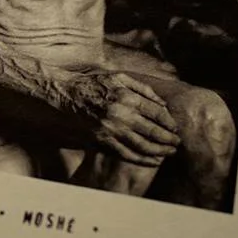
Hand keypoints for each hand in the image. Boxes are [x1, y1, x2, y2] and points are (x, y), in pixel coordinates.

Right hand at [64, 72, 180, 166]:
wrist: (61, 96)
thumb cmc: (90, 84)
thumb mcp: (117, 77)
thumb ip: (142, 88)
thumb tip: (163, 103)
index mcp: (127, 97)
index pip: (157, 113)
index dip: (170, 123)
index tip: (176, 129)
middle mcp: (121, 115)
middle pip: (153, 132)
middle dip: (168, 140)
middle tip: (177, 143)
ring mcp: (111, 131)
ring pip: (142, 146)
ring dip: (159, 151)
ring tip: (169, 153)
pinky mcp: (101, 142)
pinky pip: (126, 154)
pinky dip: (142, 160)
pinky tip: (152, 160)